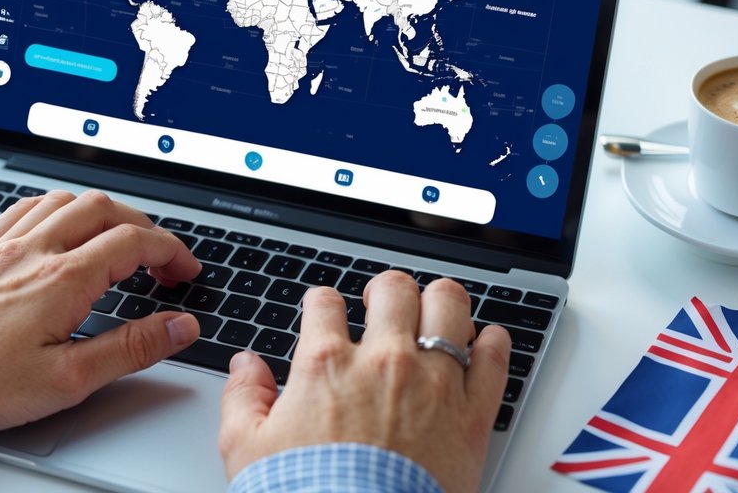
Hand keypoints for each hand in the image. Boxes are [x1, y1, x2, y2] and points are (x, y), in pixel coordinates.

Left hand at [0, 189, 201, 430]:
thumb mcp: (66, 380)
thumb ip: (129, 349)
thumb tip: (177, 327)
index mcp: (62, 278)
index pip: (134, 243)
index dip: (171, 252)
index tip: (185, 271)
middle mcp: (33, 250)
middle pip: (105, 209)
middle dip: (144, 227)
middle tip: (160, 259)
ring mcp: (2, 245)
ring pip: (65, 199)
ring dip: (102, 211)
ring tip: (118, 237)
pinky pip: (24, 207)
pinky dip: (56, 207)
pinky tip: (58, 224)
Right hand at [218, 271, 509, 492]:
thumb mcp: (245, 449)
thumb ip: (243, 397)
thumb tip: (245, 367)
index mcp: (327, 364)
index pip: (325, 302)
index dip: (322, 303)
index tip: (325, 313)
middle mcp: (384, 362)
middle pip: (393, 289)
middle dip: (385, 291)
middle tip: (381, 306)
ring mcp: (433, 384)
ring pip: (448, 306)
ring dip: (439, 302)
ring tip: (433, 312)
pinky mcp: (471, 416)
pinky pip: (495, 360)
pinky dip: (493, 343)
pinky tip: (485, 341)